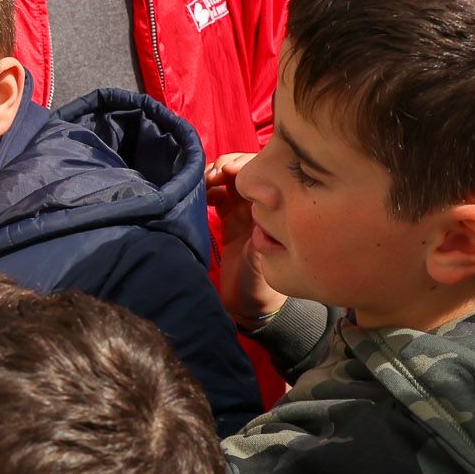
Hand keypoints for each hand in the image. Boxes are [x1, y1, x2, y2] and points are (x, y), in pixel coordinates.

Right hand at [205, 152, 286, 327]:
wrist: (249, 307)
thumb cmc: (261, 285)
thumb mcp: (262, 260)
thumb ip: (258, 237)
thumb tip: (251, 211)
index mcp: (275, 209)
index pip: (262, 174)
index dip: (242, 166)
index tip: (225, 172)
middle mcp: (261, 205)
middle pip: (244, 171)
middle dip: (225, 167)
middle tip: (209, 176)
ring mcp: (243, 211)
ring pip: (229, 180)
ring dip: (214, 176)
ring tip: (201, 183)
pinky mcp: (228, 220)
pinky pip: (217, 196)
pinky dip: (207, 189)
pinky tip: (199, 194)